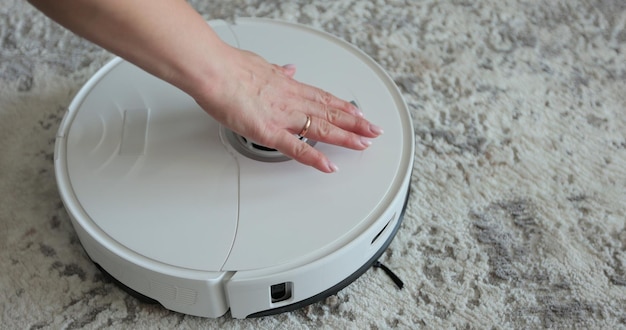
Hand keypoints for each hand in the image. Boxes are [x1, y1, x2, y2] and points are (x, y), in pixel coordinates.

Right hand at [193, 45, 382, 172]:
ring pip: (322, 128)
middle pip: (330, 112)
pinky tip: (329, 165)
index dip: (344, 107)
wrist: (213, 70)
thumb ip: (276, 71)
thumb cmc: (230, 68)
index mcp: (288, 86)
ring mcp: (282, 117)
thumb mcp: (260, 64)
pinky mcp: (269, 131)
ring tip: (363, 145)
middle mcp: (291, 100)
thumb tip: (287, 69)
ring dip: (345, 137)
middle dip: (355, 123)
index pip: (324, 98)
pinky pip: (297, 148)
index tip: (359, 113)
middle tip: (373, 131)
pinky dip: (315, 158)